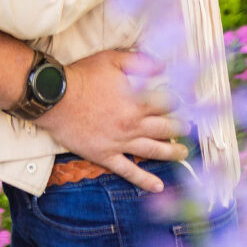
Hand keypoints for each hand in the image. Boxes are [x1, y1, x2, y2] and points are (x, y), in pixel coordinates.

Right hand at [36, 49, 189, 193]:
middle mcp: (133, 124)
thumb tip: (163, 65)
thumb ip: (139, 62)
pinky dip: (144, 180)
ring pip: (153, 150)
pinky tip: (157, 186)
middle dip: (180, 127)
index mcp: (137, 101)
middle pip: (165, 128)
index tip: (184, 101)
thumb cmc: (83, 76)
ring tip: (183, 153)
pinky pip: (129, 171)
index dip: (177, 101)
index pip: (166, 103)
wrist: (56, 98)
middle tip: (190, 128)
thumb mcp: (112, 59)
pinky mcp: (106, 155)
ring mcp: (121, 142)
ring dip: (172, 152)